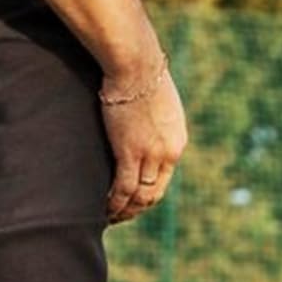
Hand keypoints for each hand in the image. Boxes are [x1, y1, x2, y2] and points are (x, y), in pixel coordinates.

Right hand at [103, 62, 186, 224]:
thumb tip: (142, 122)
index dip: (149, 194)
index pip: (164, 179)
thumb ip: (155, 120)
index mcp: (177, 142)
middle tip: (120, 215)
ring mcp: (150, 154)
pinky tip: (105, 211)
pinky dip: (115, 204)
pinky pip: (123, 188)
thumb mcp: (159, 102)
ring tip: (110, 217)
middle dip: (137, 208)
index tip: (135, 201)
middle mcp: (168, 153)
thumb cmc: (141, 74)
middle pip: (154, 193)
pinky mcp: (130, 152)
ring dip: (125, 210)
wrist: (135, 64)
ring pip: (140, 195)